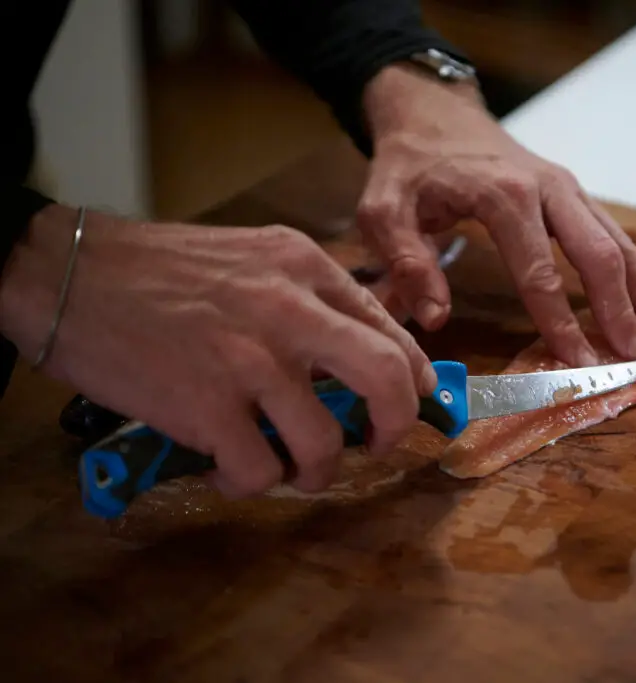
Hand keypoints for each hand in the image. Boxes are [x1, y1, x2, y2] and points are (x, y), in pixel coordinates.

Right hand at [0, 205, 435, 496]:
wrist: (67, 273)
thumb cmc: (159, 268)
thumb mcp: (253, 257)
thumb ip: (309, 297)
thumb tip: (360, 349)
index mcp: (304, 267)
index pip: (389, 328)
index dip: (414, 375)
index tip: (416, 400)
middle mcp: (290, 311)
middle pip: (386, 380)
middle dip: (396, 425)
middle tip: (378, 443)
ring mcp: (250, 361)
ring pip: (324, 443)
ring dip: (313, 471)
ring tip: (286, 467)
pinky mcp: (205, 407)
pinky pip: (259, 471)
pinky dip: (250, 482)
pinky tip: (229, 470)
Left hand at [357, 65, 635, 367]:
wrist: (434, 110)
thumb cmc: (409, 165)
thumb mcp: (383, 209)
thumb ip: (405, 262)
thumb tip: (434, 319)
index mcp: (504, 196)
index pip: (539, 272)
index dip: (560, 322)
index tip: (579, 363)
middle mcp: (548, 189)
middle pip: (596, 255)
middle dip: (619, 309)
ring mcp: (567, 188)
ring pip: (616, 241)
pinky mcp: (572, 191)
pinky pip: (614, 229)